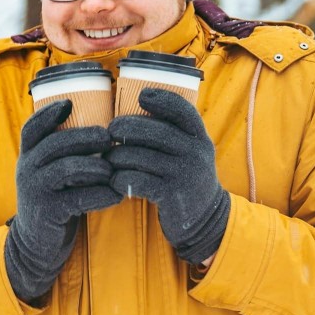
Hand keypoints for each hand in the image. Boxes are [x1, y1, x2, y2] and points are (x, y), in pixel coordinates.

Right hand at [5, 99, 120, 302]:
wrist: (37, 244)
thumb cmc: (55, 200)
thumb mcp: (52, 173)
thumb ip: (66, 154)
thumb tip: (105, 128)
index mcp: (29, 155)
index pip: (32, 128)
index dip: (48, 113)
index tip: (69, 103)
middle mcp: (27, 168)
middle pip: (55, 143)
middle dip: (84, 136)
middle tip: (109, 137)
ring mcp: (35, 190)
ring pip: (65, 168)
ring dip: (95, 165)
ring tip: (113, 168)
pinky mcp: (47, 212)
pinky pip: (76, 198)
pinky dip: (100, 195)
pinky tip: (117, 195)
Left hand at [106, 88, 229, 265]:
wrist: (205, 219)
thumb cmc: (186, 177)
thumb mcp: (190, 151)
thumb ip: (173, 133)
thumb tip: (137, 107)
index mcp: (199, 138)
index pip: (183, 110)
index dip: (162, 99)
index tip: (142, 95)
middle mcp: (195, 153)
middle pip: (156, 131)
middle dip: (128, 126)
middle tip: (111, 129)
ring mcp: (184, 174)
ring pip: (141, 156)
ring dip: (118, 156)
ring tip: (109, 158)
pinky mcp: (171, 195)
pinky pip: (137, 180)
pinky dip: (120, 178)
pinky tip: (115, 180)